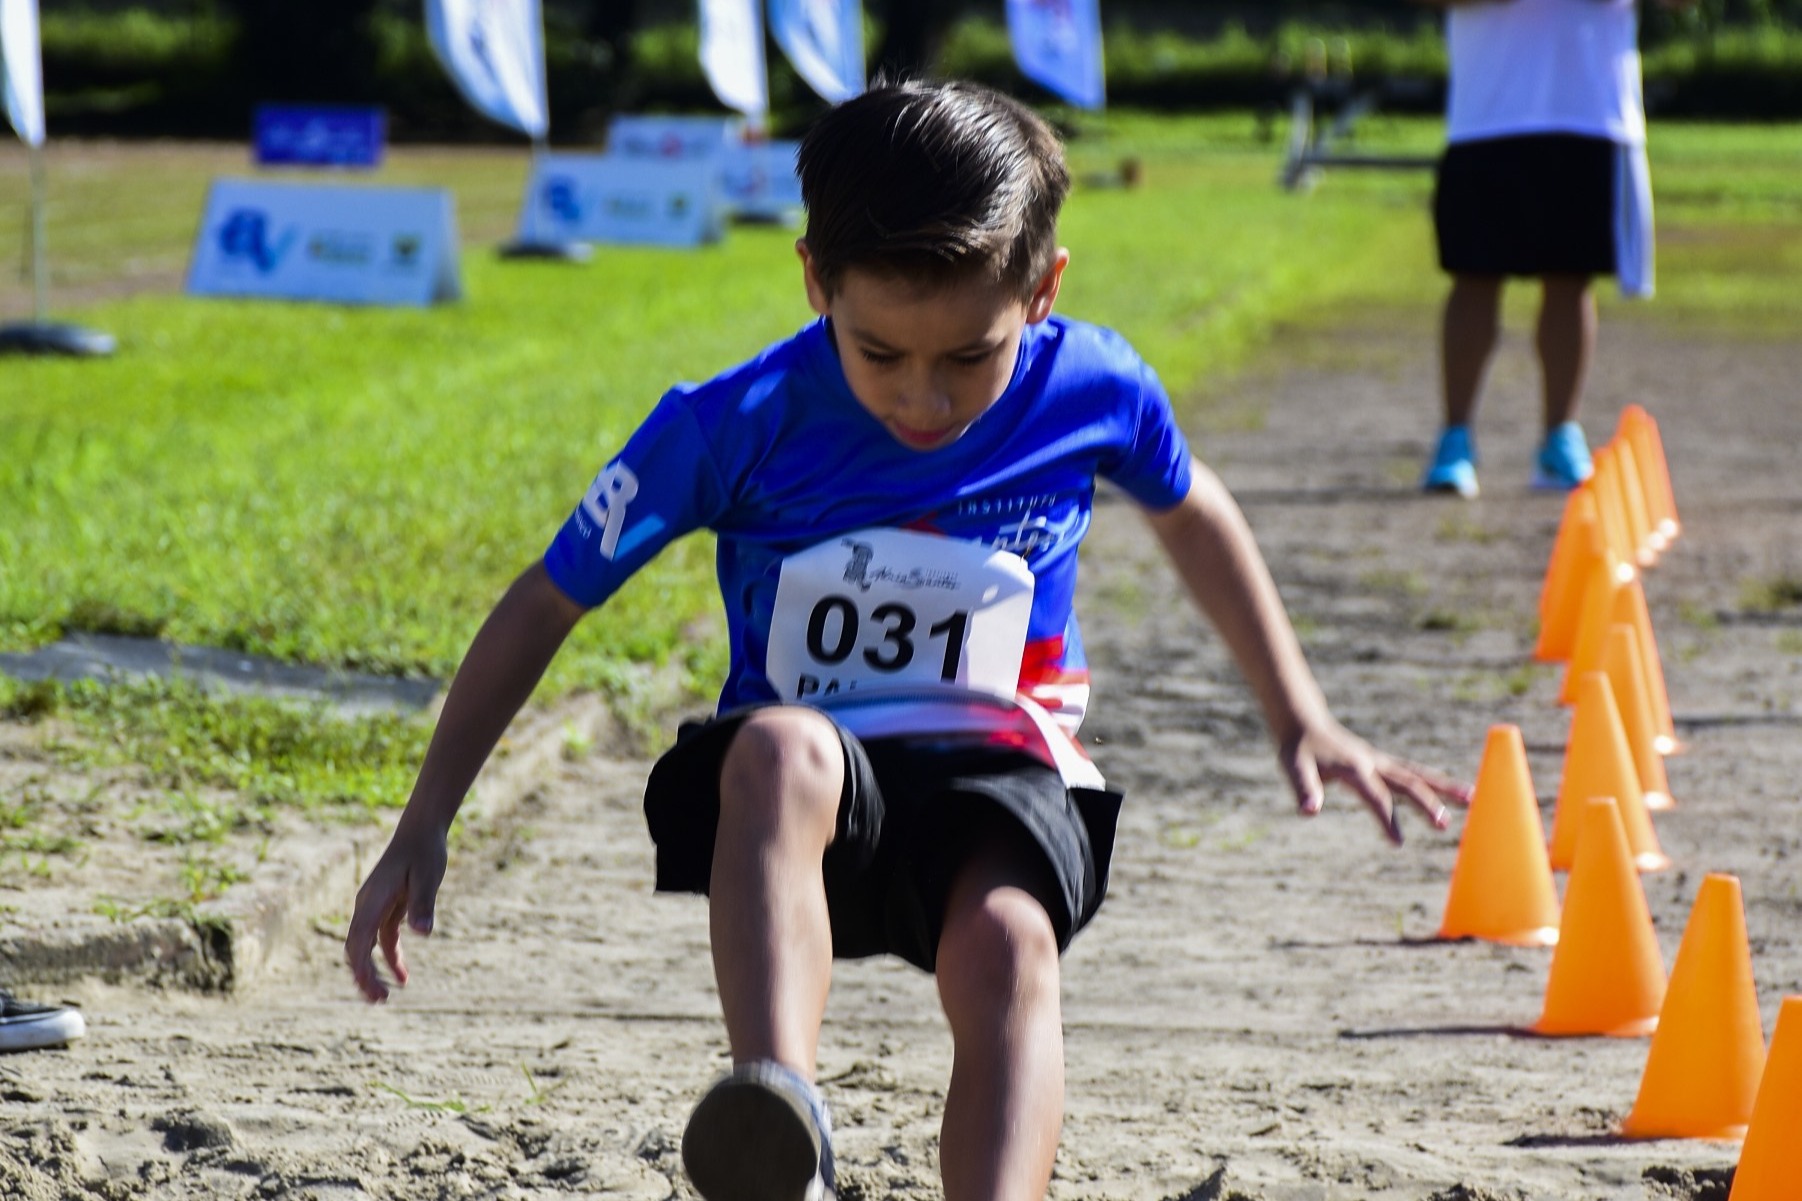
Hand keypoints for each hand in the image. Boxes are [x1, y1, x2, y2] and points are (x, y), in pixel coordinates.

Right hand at [344, 818, 448, 1002]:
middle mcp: (366, 905)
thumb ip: (423, 905)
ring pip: (366, 947)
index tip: (373, 989)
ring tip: (384, 997)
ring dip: (373, 971)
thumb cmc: (425, 852)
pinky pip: (382, 939)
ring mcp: (374, 907)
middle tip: (379, 1001)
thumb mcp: (428, 877)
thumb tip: (422, 933)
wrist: (421, 830)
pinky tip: (403, 976)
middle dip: (364, 976)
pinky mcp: (386, 907)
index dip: (362, 968)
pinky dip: (389, 957)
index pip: (358, 941)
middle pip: (356, 948)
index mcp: (372, 900)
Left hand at [1278, 716, 1471, 844]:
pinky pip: (1413, 772)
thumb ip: (1303, 788)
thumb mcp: (1293, 767)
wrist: (1304, 722)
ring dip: (1445, 786)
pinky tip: (1452, 793)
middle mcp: (1373, 762)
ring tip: (1474, 798)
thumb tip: (1309, 812)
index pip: (1376, 796)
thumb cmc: (1298, 748)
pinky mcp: (1382, 762)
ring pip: (1419, 774)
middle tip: (1445, 825)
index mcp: (1354, 768)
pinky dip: (1433, 782)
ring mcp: (1380, 761)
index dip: (1386, 819)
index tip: (1398, 843)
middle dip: (1427, 803)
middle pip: (1407, 782)